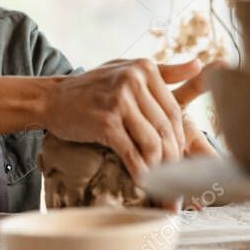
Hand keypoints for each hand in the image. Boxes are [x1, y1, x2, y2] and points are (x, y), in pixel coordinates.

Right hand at [44, 58, 202, 180]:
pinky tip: (144, 182)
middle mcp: (133, 81)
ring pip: (153, 142)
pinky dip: (141, 171)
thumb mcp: (126, 71)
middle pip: (166, 128)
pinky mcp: (105, 122)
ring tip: (161, 184)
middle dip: (173, 158)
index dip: (179, 139)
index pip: (173, 110)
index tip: (178, 158)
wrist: (51, 98)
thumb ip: (163, 72)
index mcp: (144, 69)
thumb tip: (199, 65)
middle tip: (175, 179)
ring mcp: (119, 101)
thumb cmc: (90, 88)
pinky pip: (132, 152)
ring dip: (160, 168)